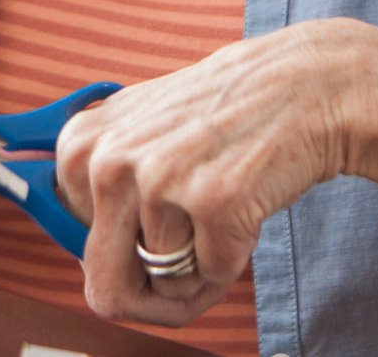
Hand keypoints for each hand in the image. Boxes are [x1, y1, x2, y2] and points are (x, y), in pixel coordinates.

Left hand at [51, 18, 377, 325]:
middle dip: (152, 291)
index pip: (77, 251)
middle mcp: (109, 162)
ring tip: (221, 207)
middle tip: (187, 255)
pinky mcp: (212, 202)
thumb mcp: (137, 134)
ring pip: (168, 283)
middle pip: (108, 286)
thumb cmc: (219, 118)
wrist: (300, 88)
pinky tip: (244, 209)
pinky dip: (232, 260)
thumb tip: (98, 287)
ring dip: (201, 265)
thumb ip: (101, 195)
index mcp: (80, 147)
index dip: (125, 256)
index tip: (150, 238)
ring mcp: (159, 181)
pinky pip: (212, 278)